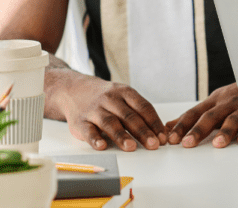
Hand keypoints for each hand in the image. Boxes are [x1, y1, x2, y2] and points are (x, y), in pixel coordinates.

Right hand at [49, 70, 165, 151]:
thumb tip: (160, 132)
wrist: (74, 89)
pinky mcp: (80, 121)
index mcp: (125, 93)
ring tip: (131, 147)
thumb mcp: (123, 97)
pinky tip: (102, 146)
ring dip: (121, 136)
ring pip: (110, 122)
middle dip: (143, 131)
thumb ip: (139, 112)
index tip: (163, 137)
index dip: (154, 123)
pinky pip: (88, 130)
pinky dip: (95, 139)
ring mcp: (95, 110)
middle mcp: (111, 100)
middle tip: (153, 145)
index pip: (144, 108)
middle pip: (129, 116)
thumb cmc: (106, 97)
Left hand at [165, 83, 237, 148]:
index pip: (194, 113)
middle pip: (210, 116)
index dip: (182, 126)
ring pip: (232, 119)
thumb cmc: (233, 97)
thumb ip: (192, 116)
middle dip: (198, 130)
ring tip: (217, 144)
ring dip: (225, 131)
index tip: (171, 139)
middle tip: (187, 143)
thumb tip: (167, 126)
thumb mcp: (212, 103)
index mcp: (213, 101)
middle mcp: (226, 103)